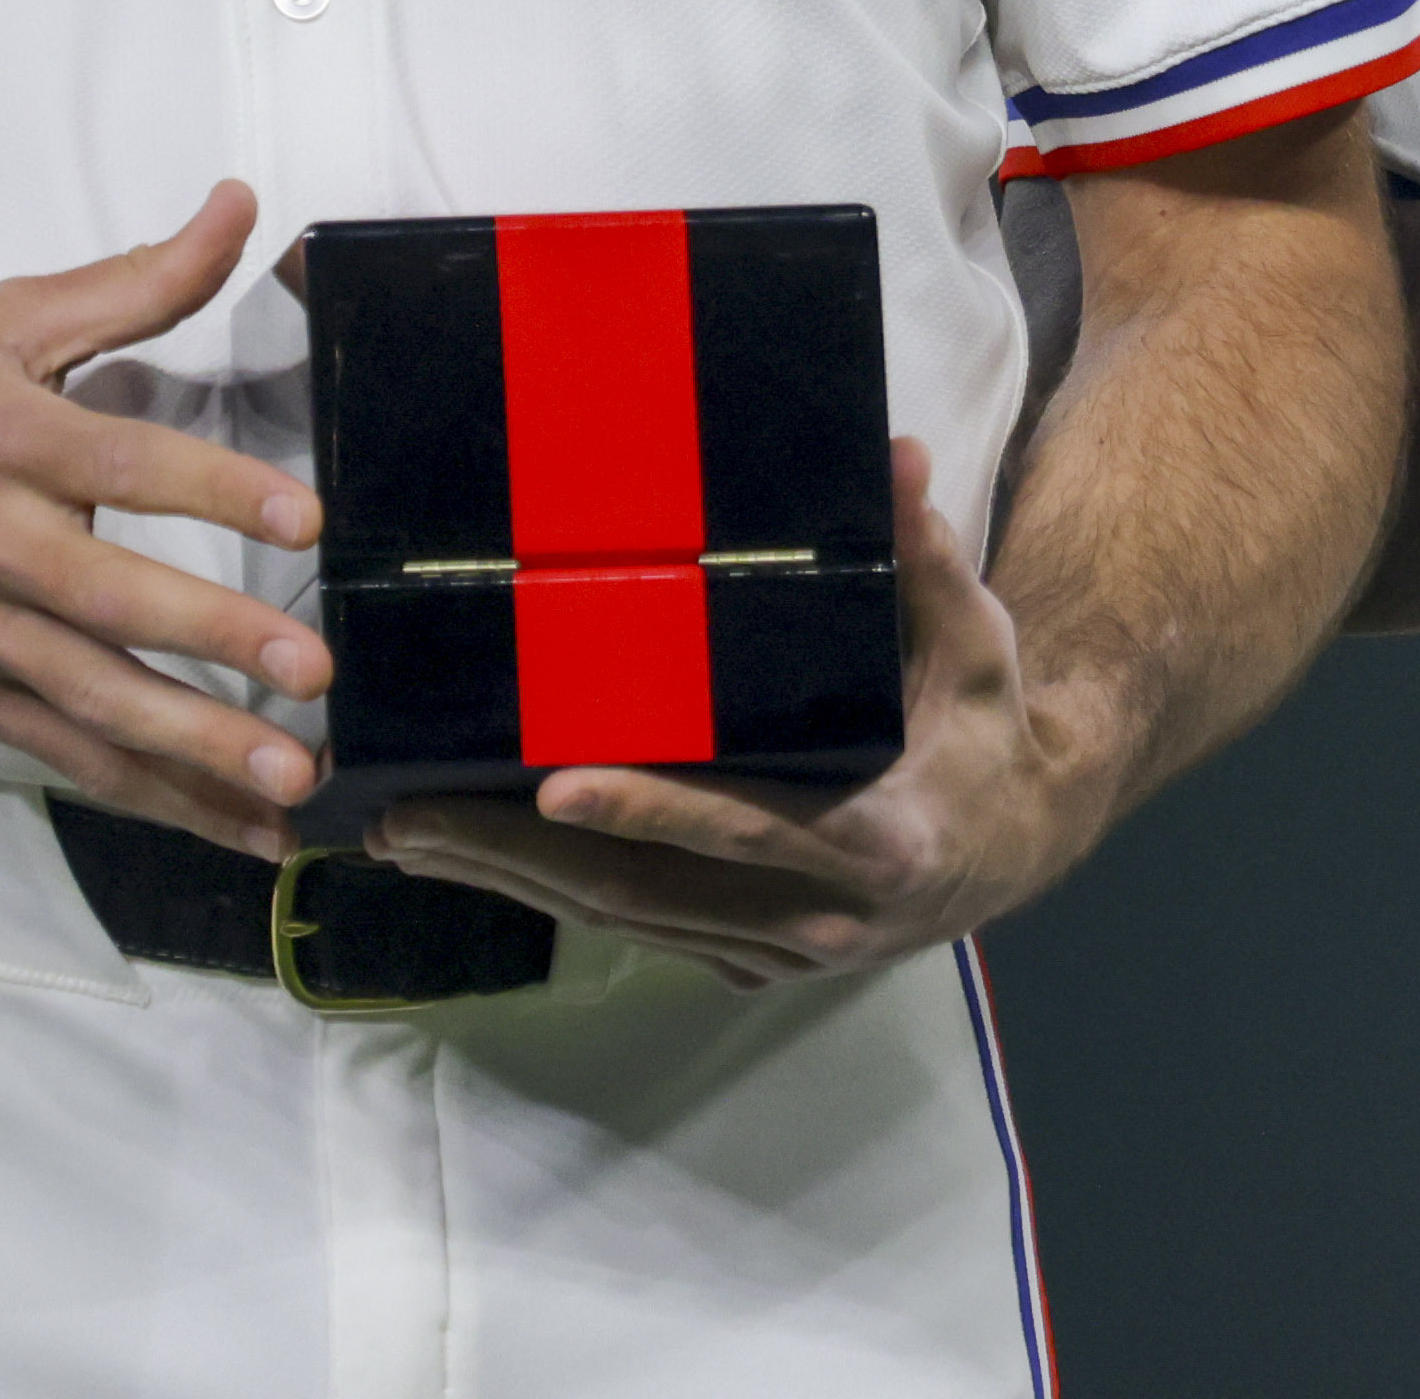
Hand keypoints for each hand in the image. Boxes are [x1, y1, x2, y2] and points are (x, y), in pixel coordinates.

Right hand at [0, 184, 325, 853]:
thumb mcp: (4, 329)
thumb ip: (134, 283)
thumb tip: (240, 203)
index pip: (120, 463)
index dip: (215, 489)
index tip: (307, 515)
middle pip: (107, 601)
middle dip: (213, 641)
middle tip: (314, 672)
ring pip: (89, 703)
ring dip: (194, 752)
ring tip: (293, 779)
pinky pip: (70, 758)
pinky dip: (157, 802)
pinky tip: (243, 830)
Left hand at [370, 442, 1107, 986]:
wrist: (1017, 840)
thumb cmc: (982, 729)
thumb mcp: (970, 644)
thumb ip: (927, 559)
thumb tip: (896, 456)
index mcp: (880, 842)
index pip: (747, 829)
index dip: (652, 812)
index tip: (555, 787)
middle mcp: (822, 917)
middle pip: (648, 891)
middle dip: (517, 856)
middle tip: (407, 815)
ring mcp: (779, 954)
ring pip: (627, 921)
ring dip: (509, 883)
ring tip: (403, 836)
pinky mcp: (750, 964)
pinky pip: (641, 931)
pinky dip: (553, 896)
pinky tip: (480, 861)